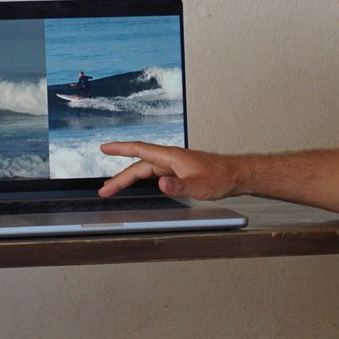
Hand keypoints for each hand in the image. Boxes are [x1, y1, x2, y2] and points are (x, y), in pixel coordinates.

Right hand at [97, 141, 241, 198]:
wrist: (234, 175)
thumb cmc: (220, 177)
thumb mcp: (199, 186)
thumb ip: (179, 186)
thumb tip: (161, 184)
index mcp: (171, 157)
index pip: (140, 150)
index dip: (120, 148)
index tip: (104, 148)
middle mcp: (170, 159)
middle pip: (138, 166)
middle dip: (119, 177)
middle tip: (104, 191)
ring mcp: (173, 165)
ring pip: (144, 170)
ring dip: (128, 179)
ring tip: (112, 189)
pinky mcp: (177, 172)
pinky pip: (153, 174)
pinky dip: (140, 179)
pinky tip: (136, 184)